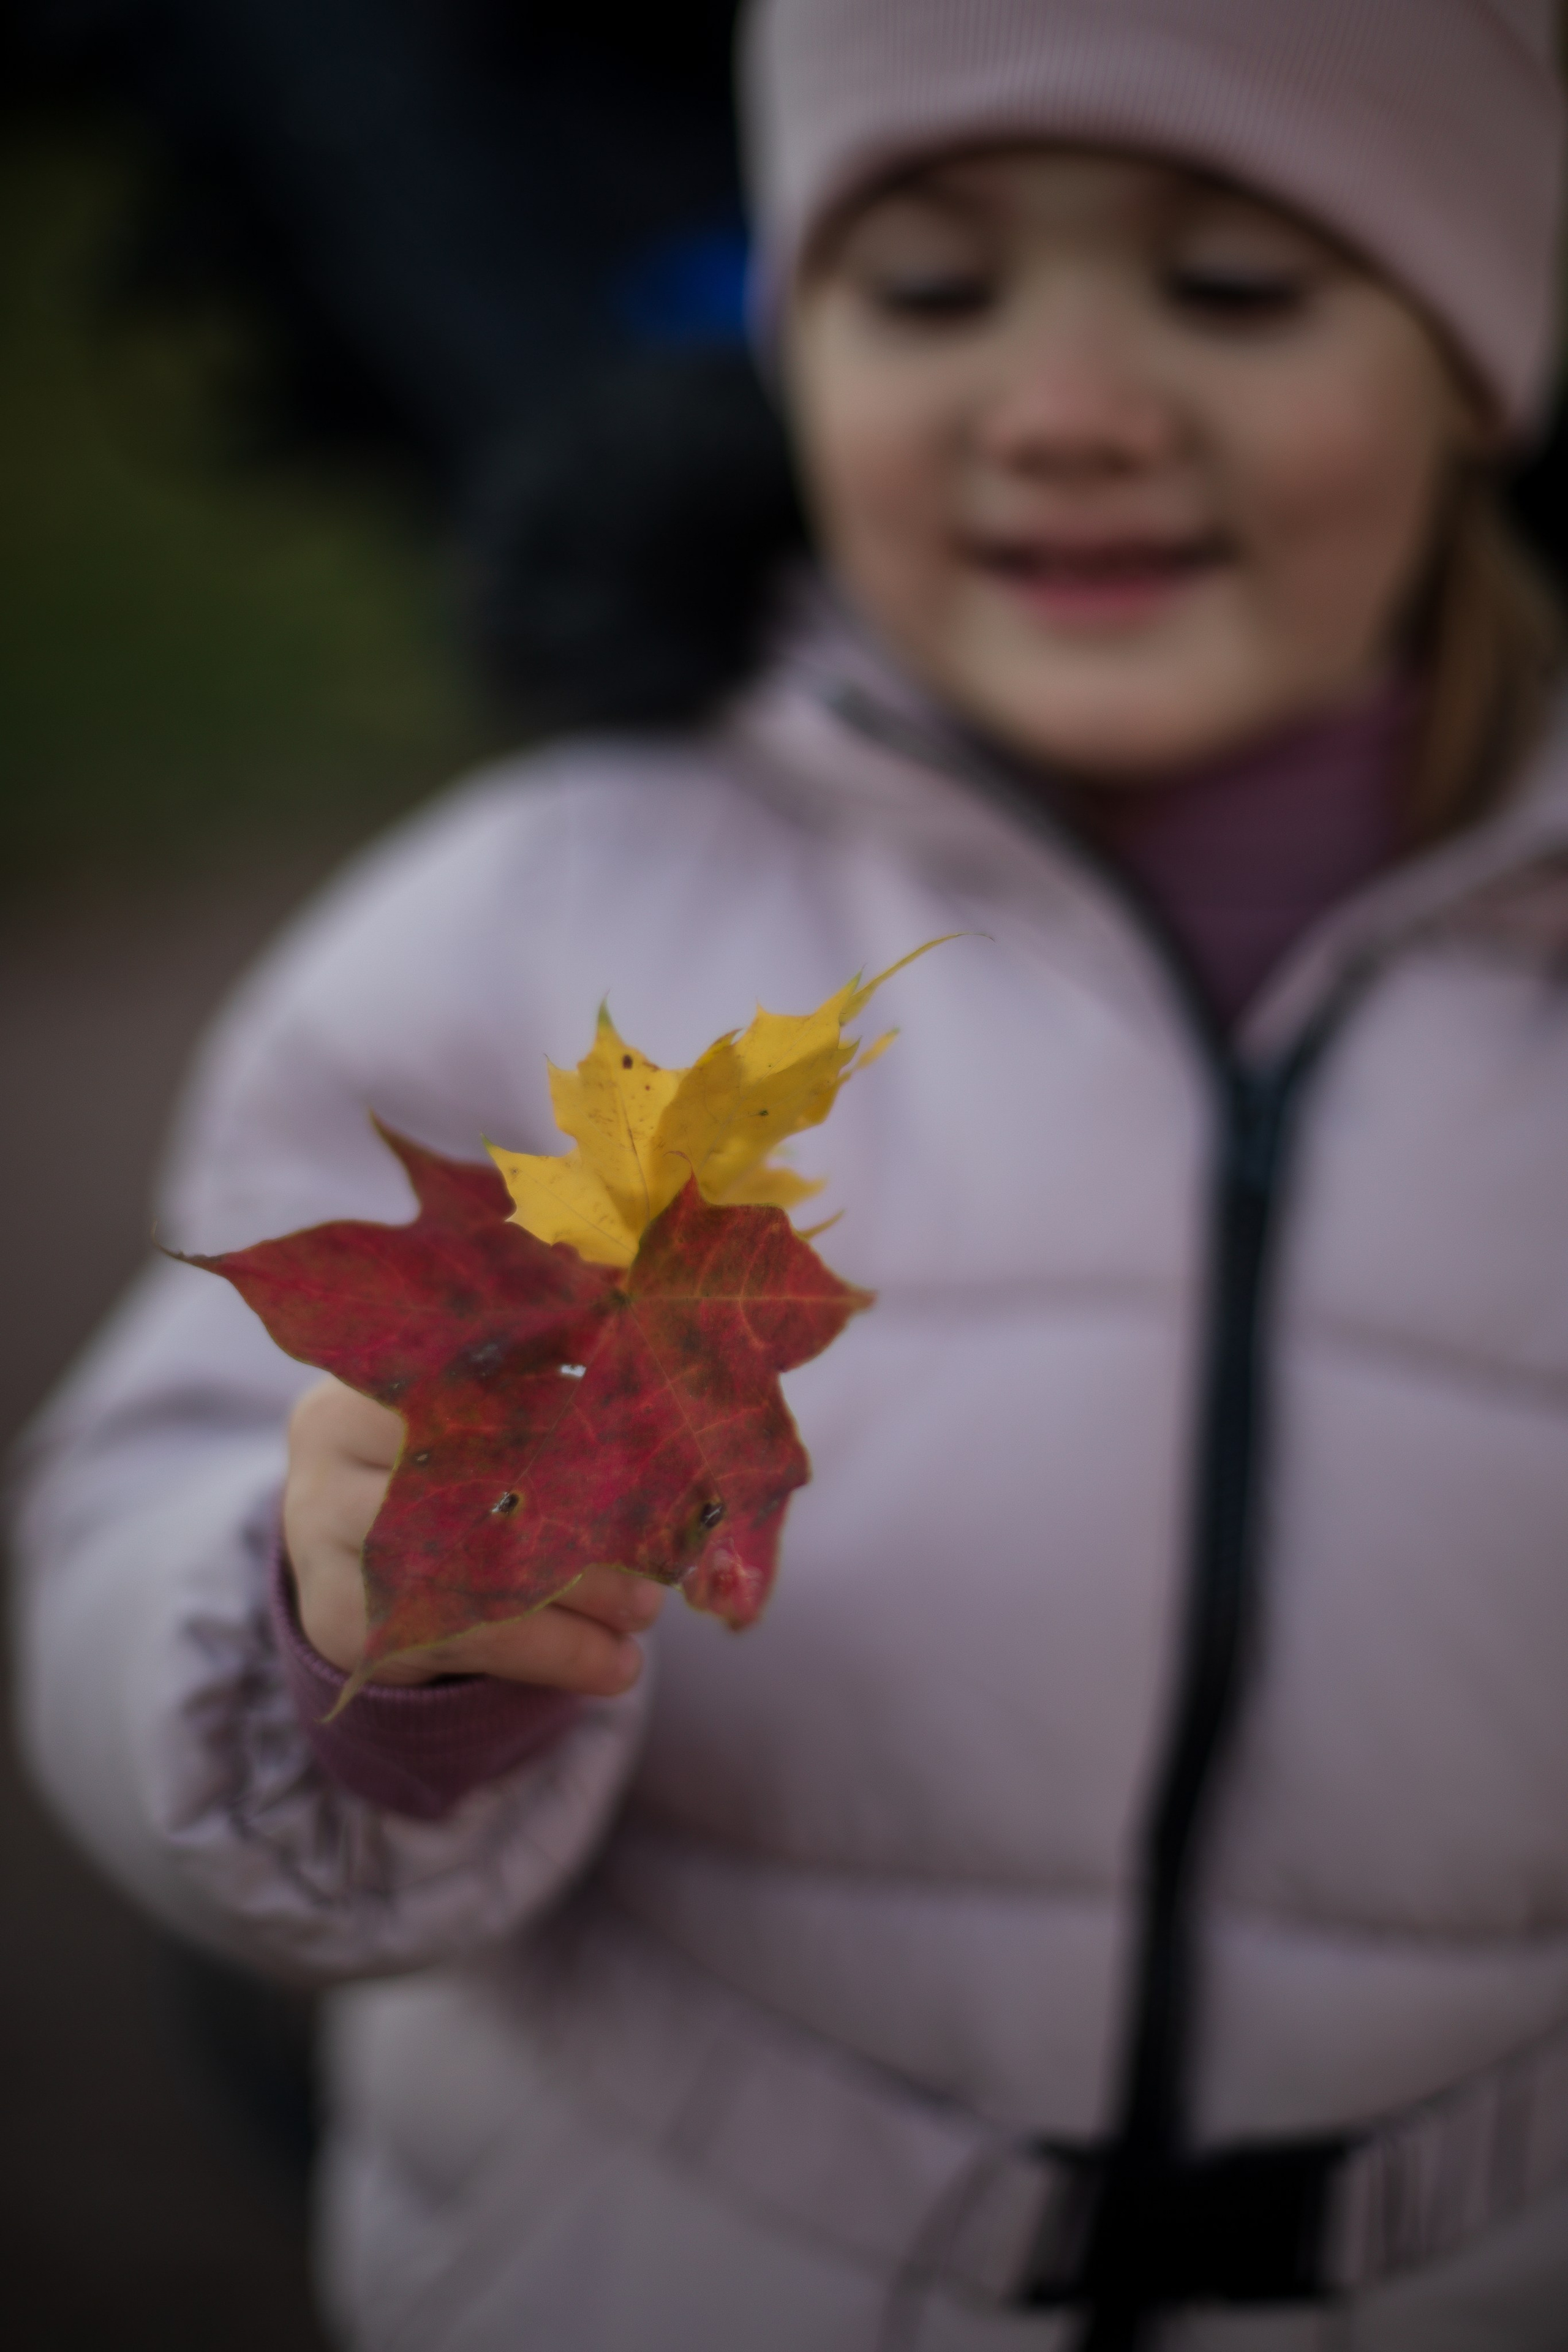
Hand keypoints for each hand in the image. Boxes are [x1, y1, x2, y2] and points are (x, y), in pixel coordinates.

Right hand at [281, 1374, 665, 1691]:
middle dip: (588, 1537)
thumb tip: (679, 1463)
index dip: (579, 1428)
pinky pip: (459, 1640)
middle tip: (661, 1571)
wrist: (359, 1559)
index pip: (490, 1393)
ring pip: (474, 1576)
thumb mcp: (493, 1432)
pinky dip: (553, 1656)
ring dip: (578, 1610)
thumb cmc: (456, 1474)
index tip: (658, 1465)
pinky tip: (612, 1666)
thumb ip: (558, 1427)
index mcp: (384, 1375)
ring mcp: (320, 1535)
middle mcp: (334, 1446)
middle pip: (482, 1488)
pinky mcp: (337, 1618)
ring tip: (645, 1621)